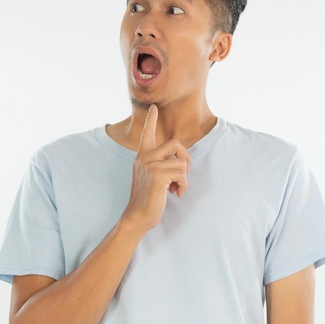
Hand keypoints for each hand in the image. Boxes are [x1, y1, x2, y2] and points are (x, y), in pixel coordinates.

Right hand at [122, 104, 190, 231]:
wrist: (138, 216)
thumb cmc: (147, 199)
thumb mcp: (151, 177)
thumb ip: (159, 165)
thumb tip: (180, 161)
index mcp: (142, 156)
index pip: (147, 134)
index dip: (151, 120)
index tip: (154, 107)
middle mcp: (145, 157)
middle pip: (176, 144)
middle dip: (186, 159)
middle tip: (183, 175)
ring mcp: (150, 165)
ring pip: (182, 163)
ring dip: (184, 179)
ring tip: (174, 189)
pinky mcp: (158, 175)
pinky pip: (182, 174)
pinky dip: (183, 186)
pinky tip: (175, 193)